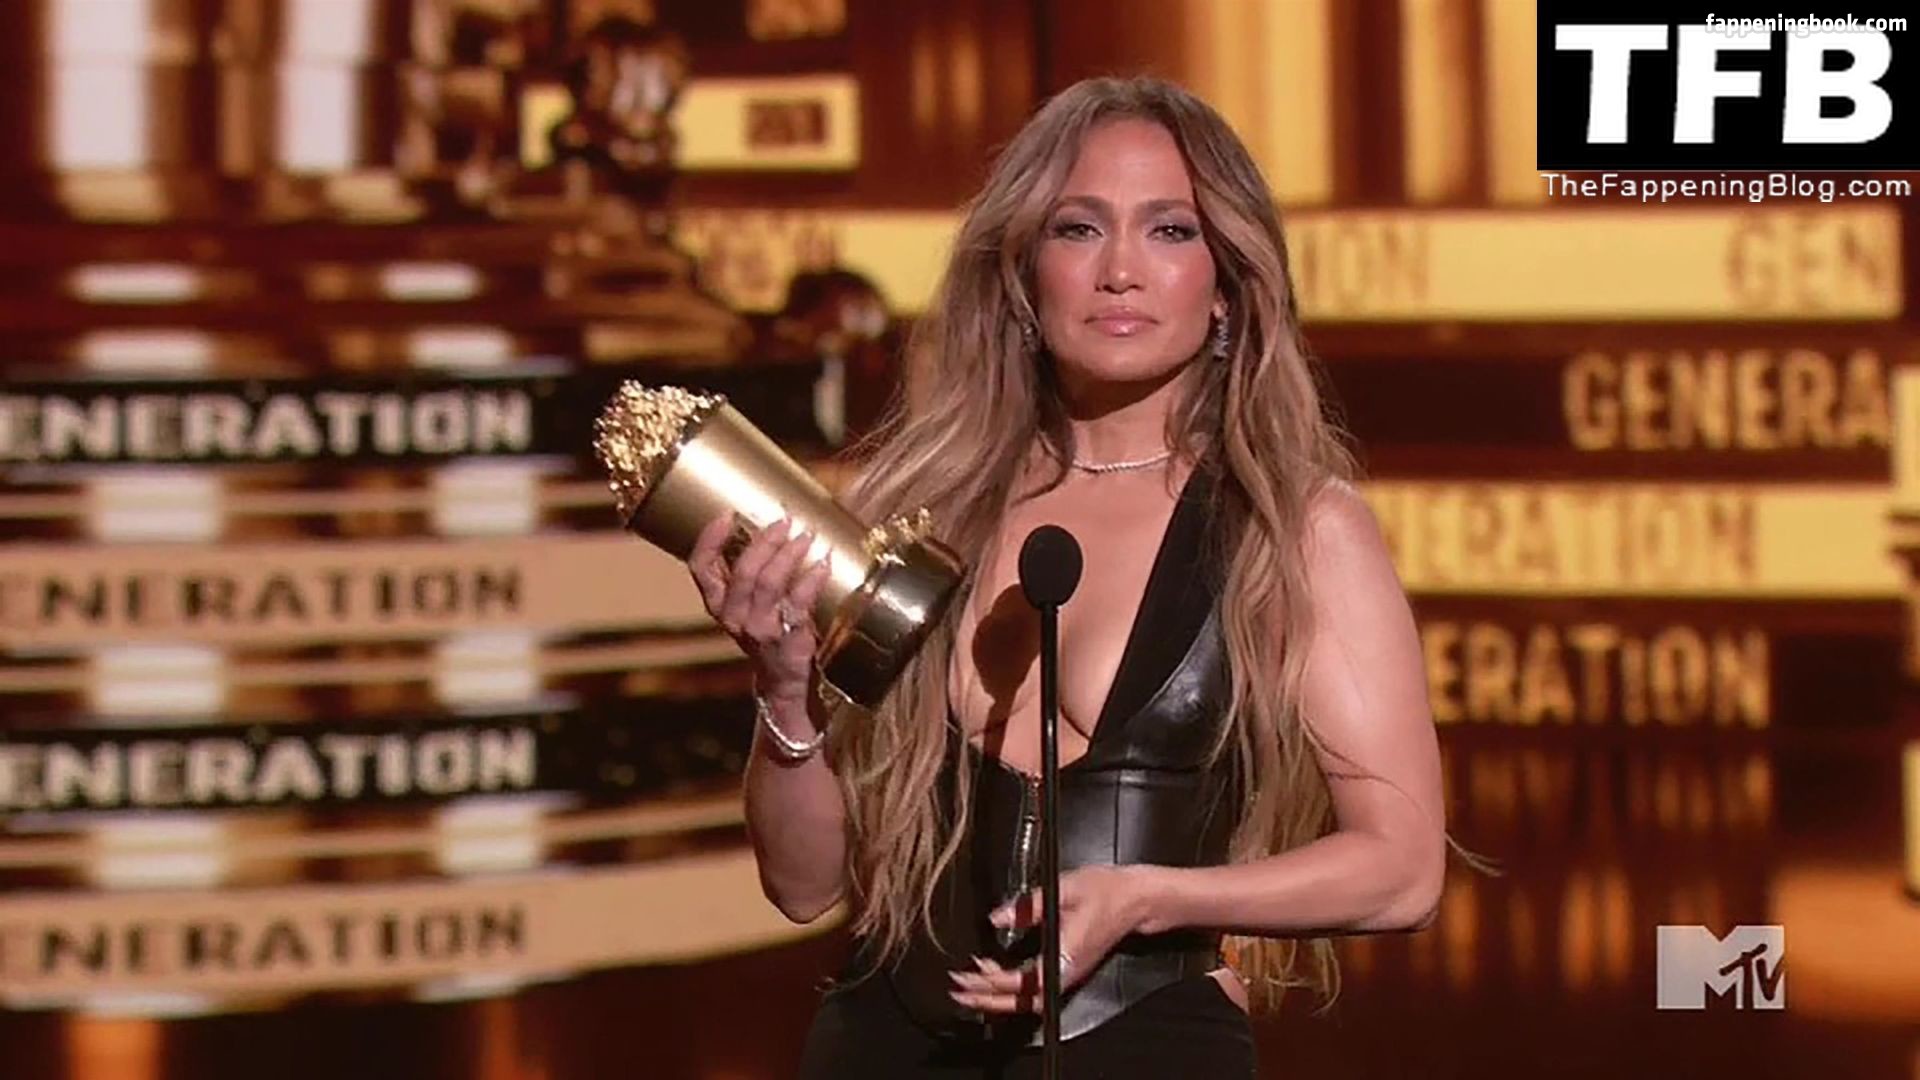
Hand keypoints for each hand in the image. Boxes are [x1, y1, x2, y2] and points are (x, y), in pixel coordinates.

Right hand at [687, 514, 831, 701]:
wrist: (783, 681)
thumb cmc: (767, 631)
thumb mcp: (746, 606)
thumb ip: (745, 574)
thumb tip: (765, 527)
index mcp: (718, 605)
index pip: (701, 568)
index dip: (710, 539)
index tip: (727, 514)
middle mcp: (734, 618)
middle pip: (743, 571)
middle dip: (764, 541)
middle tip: (784, 522)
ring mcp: (760, 629)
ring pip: (769, 583)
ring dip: (789, 554)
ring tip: (806, 536)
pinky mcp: (788, 639)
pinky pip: (799, 602)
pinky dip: (812, 579)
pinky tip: (824, 564)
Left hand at [946, 865, 1149, 1014]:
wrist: (1138, 898)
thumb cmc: (1108, 892)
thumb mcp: (1064, 889)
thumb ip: (1028, 906)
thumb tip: (998, 917)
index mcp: (1065, 958)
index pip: (1022, 982)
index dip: (992, 981)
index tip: (968, 972)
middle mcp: (1066, 974)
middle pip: (1022, 1002)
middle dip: (987, 999)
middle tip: (958, 988)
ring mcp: (1067, 975)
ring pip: (1028, 1000)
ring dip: (998, 997)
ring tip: (971, 987)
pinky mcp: (1067, 969)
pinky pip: (1036, 991)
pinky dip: (1013, 989)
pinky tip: (995, 975)